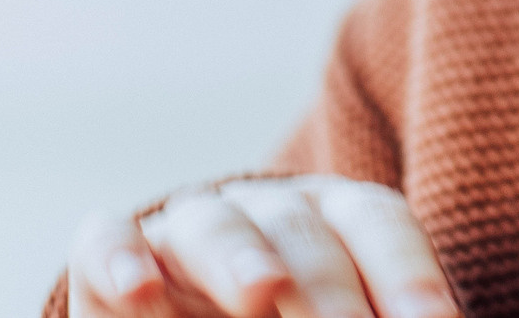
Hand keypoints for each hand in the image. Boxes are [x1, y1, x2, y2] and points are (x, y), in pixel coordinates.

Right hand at [70, 175, 459, 317]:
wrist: (191, 315)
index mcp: (339, 220)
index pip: (379, 225)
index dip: (409, 273)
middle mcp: (268, 211)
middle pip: (305, 231)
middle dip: (331, 290)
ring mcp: (191, 228)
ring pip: (215, 225)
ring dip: (241, 260)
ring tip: (263, 295)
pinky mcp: (114, 257)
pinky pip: (109, 238)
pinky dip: (120, 258)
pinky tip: (140, 292)